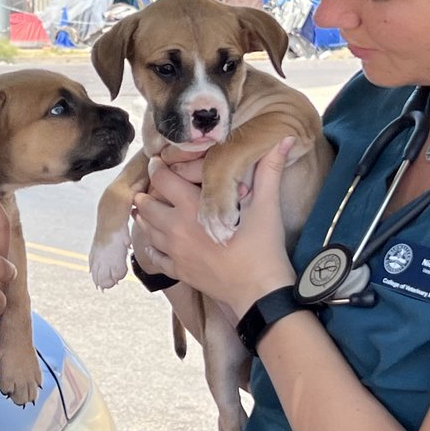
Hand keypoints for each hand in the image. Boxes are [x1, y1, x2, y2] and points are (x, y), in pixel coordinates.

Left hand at [134, 137, 297, 314]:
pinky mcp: (178, 271)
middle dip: (148, 192)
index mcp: (193, 207)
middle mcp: (177, 228)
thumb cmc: (263, 248)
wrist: (259, 292)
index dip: (158, 168)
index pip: (162, 179)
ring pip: (146, 229)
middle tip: (155, 186)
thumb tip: (284, 138)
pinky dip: (151, 246)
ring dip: (146, 217)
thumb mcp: (267, 206)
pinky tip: (157, 240)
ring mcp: (174, 252)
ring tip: (152, 207)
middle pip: (145, 204)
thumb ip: (270, 170)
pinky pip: (153, 256)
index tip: (161, 162)